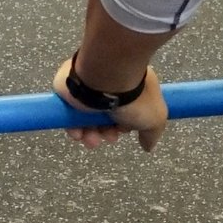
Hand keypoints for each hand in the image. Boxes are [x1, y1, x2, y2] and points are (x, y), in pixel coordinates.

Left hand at [52, 57, 168, 152]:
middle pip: (105, 116)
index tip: (123, 132)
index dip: (124, 126)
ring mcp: (87, 84)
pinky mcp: (68, 87)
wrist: (104, 77)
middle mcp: (109, 83)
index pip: (126, 110)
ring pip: (86, 117)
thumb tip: (148, 145)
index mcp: (130, 85)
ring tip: (92, 140)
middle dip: (106, 133)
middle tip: (108, 137)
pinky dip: (73, 126)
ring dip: (90, 134)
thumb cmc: (133, 95)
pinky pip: (69, 111)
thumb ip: (152, 133)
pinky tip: (79, 134)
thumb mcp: (154, 118)